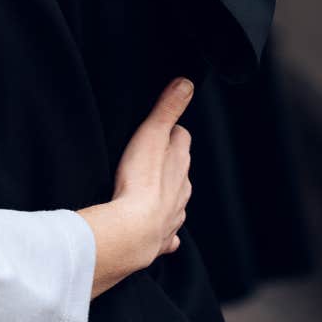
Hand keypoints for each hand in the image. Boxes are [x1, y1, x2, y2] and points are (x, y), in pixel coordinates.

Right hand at [76, 78, 193, 296]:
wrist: (134, 230)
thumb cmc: (140, 181)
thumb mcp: (151, 135)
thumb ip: (167, 109)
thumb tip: (187, 83)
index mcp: (179, 164)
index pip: (182, 139)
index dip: (172, 133)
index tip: (162, 129)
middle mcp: (182, 190)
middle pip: (181, 171)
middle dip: (170, 164)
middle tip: (152, 158)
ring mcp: (174, 216)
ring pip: (177, 202)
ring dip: (168, 196)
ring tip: (152, 192)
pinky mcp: (161, 238)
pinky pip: (169, 235)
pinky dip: (166, 231)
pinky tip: (160, 232)